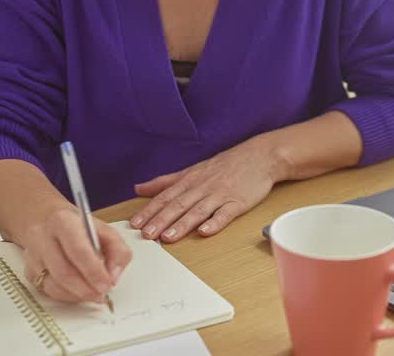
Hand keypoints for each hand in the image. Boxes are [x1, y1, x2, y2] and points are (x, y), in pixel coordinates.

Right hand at [17, 203, 133, 303]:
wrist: (46, 220)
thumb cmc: (77, 226)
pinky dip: (67, 296)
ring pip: (54, 286)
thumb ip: (118, 250)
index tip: (107, 284)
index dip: (94, 271)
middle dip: (86, 289)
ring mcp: (32, 256)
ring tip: (93, 294)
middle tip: (102, 294)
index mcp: (63, 221)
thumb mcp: (104, 230)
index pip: (78, 250)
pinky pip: (48, 291)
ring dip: (78, 295)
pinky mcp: (29, 272)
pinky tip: (78, 291)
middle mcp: (42, 237)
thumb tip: (114, 275)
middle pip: (63, 272)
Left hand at [130, 137, 279, 242]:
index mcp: (189, 181)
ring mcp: (220, 194)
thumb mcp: (192, 171)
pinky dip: (215, 222)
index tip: (134, 224)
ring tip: (168, 237)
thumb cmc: (224, 165)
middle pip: (178, 205)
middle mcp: (202, 187)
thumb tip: (139, 188)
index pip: (165, 197)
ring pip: (198, 210)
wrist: (258, 156)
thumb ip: (165, 182)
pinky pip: (225, 213)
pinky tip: (205, 232)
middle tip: (146, 235)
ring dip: (182, 224)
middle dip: (161, 220)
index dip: (149, 210)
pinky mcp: (238, 202)